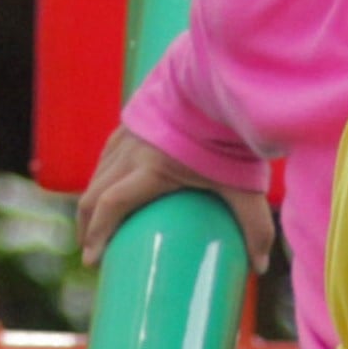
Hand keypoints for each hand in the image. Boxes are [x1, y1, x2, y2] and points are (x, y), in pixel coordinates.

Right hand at [78, 127, 274, 270]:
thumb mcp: (244, 184)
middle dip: (87, 226)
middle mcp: (132, 152)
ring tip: (95, 228)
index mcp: (152, 169)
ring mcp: (127, 135)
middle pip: (94, 195)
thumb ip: (255, 224)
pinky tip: (105, 190)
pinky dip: (100, 178)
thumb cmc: (231, 136)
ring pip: (96, 175)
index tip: (91, 260)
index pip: (111, 204)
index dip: (97, 234)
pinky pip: (106, 157)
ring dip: (91, 204)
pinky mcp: (129, 123)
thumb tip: (260, 266)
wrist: (219, 82)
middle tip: (92, 254)